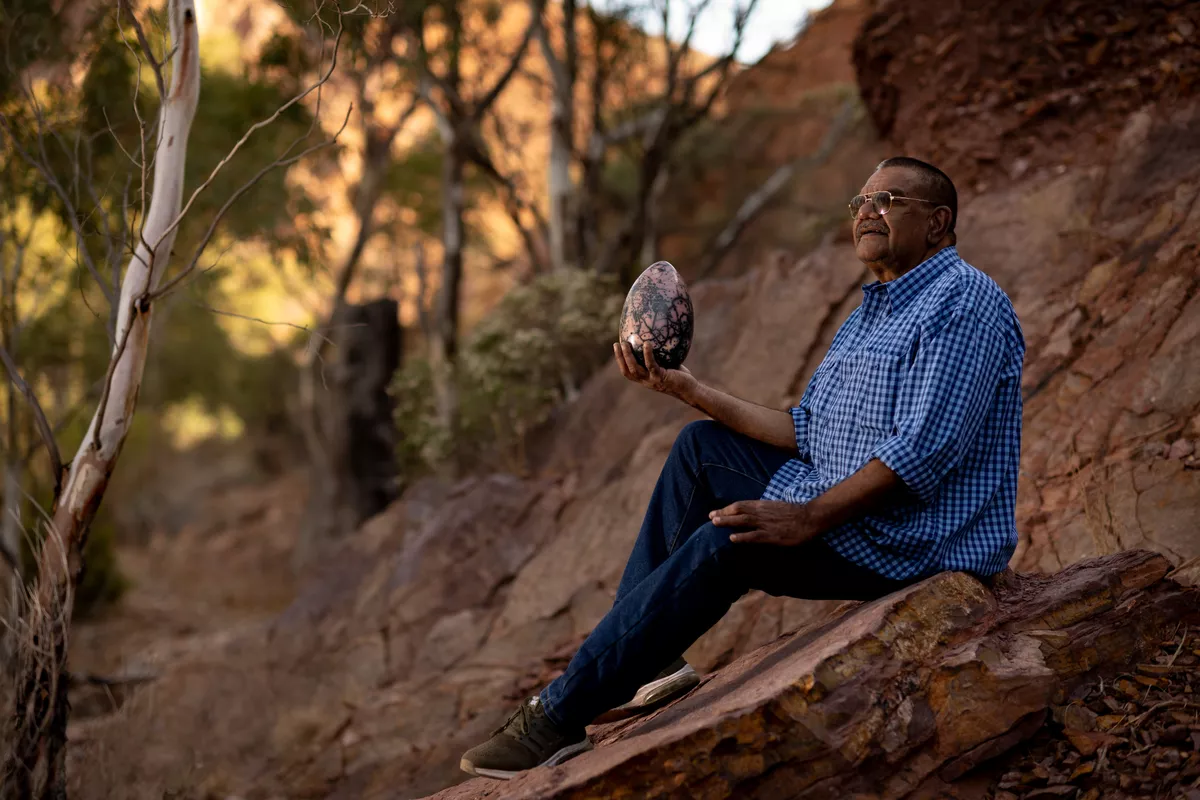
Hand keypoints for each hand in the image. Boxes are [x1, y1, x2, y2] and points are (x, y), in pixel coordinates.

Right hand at [614, 339, 695, 398]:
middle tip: (618, 344)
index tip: (616, 348)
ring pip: (636, 369)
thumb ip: (659, 356)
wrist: (689, 390)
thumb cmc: (679, 376)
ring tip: (626, 343)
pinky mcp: (661, 378)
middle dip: (620, 358)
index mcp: (644, 379)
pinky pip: (651, 365)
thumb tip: (656, 337)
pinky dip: (648, 354)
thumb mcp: (666, 365)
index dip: (620, 361)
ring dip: (628, 356)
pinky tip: (647, 344)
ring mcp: (652, 380)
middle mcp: (646, 381)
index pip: (627, 371)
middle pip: (628, 370)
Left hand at [709, 500, 823, 545]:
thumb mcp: (776, 507)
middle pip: (738, 511)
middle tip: (710, 517)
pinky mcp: (772, 535)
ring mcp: (766, 523)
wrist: (810, 517)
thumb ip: (764, 509)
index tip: (716, 512)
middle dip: (723, 514)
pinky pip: (754, 536)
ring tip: (715, 524)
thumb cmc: (795, 513)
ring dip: (728, 522)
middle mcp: (761, 512)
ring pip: (743, 521)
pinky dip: (742, 536)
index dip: (727, 508)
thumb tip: (752, 512)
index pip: (741, 504)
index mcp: (763, 505)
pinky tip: (732, 538)